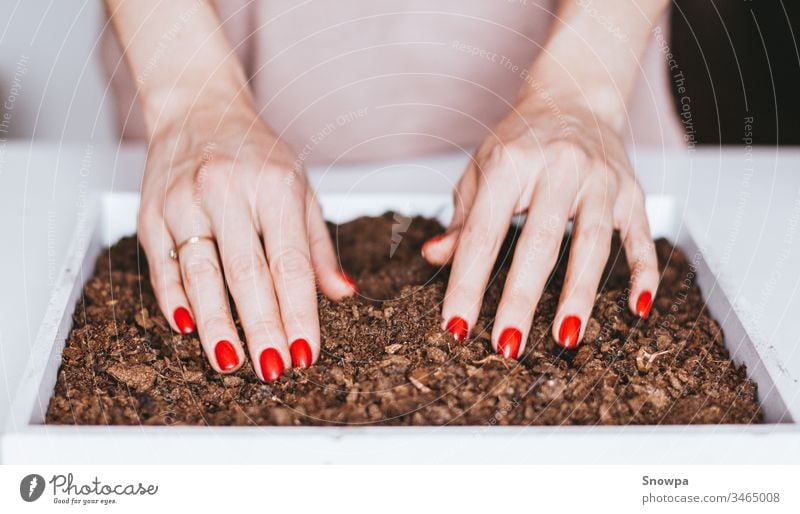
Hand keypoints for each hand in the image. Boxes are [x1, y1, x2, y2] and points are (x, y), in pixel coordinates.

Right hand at [138, 98, 356, 379]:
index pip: (290, 263)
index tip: (306, 352)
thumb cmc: (255, 152)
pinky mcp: (151, 213)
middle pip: (246, 274)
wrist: (196, 107)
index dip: (298, 313)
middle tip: (273, 370)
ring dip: (216, 325)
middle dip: (261, 328)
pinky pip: (163, 266)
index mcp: (274, 186)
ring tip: (231, 362)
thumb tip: (342, 293)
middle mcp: (226, 191)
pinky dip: (173, 301)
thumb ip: (317, 245)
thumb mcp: (300, 187)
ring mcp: (183, 201)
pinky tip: (187, 330)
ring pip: (200, 275)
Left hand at [422, 96, 658, 357]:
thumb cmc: (521, 139)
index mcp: (510, 164)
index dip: (467, 283)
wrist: (574, 97)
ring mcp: (600, 181)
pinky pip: (641, 237)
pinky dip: (643, 274)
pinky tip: (636, 309)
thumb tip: (435, 256)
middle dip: (522, 298)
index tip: (457, 325)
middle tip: (507, 344)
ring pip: (592, 244)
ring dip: (580, 294)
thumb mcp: (481, 169)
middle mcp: (558, 168)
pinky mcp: (632, 193)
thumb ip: (463, 217)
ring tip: (566, 337)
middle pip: (539, 243)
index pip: (484, 234)